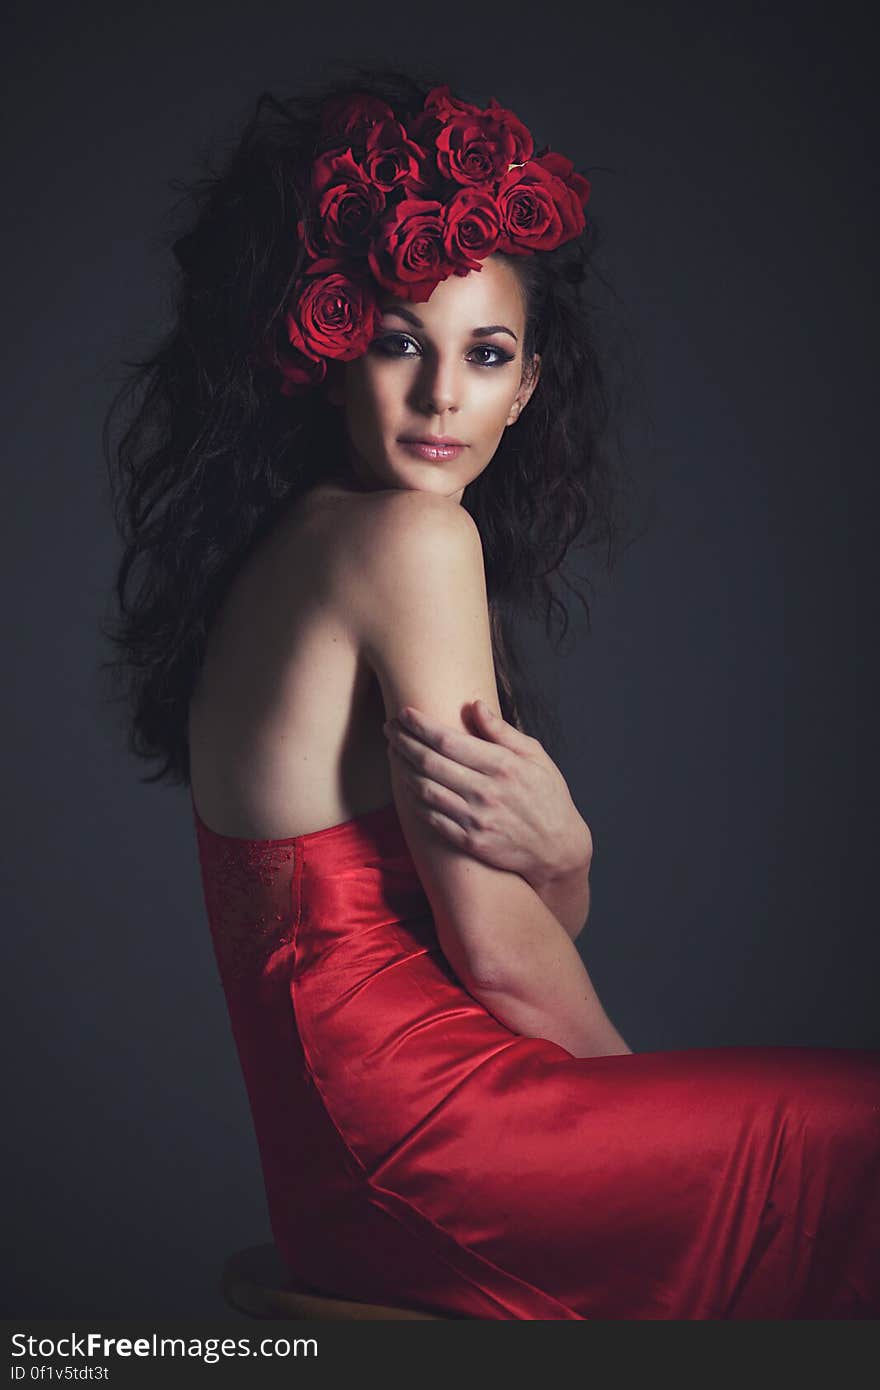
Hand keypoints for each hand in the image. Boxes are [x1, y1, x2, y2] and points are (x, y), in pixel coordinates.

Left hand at [383, 700, 592, 887]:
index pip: (447, 740)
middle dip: (403, 742)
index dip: (420, 725)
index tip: (404, 713)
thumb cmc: (547, 796)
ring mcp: (476, 819)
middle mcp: (486, 792)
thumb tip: (474, 705)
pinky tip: (408, 785)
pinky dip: (414, 800)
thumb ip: (502, 732)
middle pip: (429, 762)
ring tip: (394, 752)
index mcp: (502, 765)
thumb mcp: (535, 756)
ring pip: (424, 790)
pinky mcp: (469, 842)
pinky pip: (431, 818)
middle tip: (389, 729)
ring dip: (402, 769)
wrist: (557, 849)